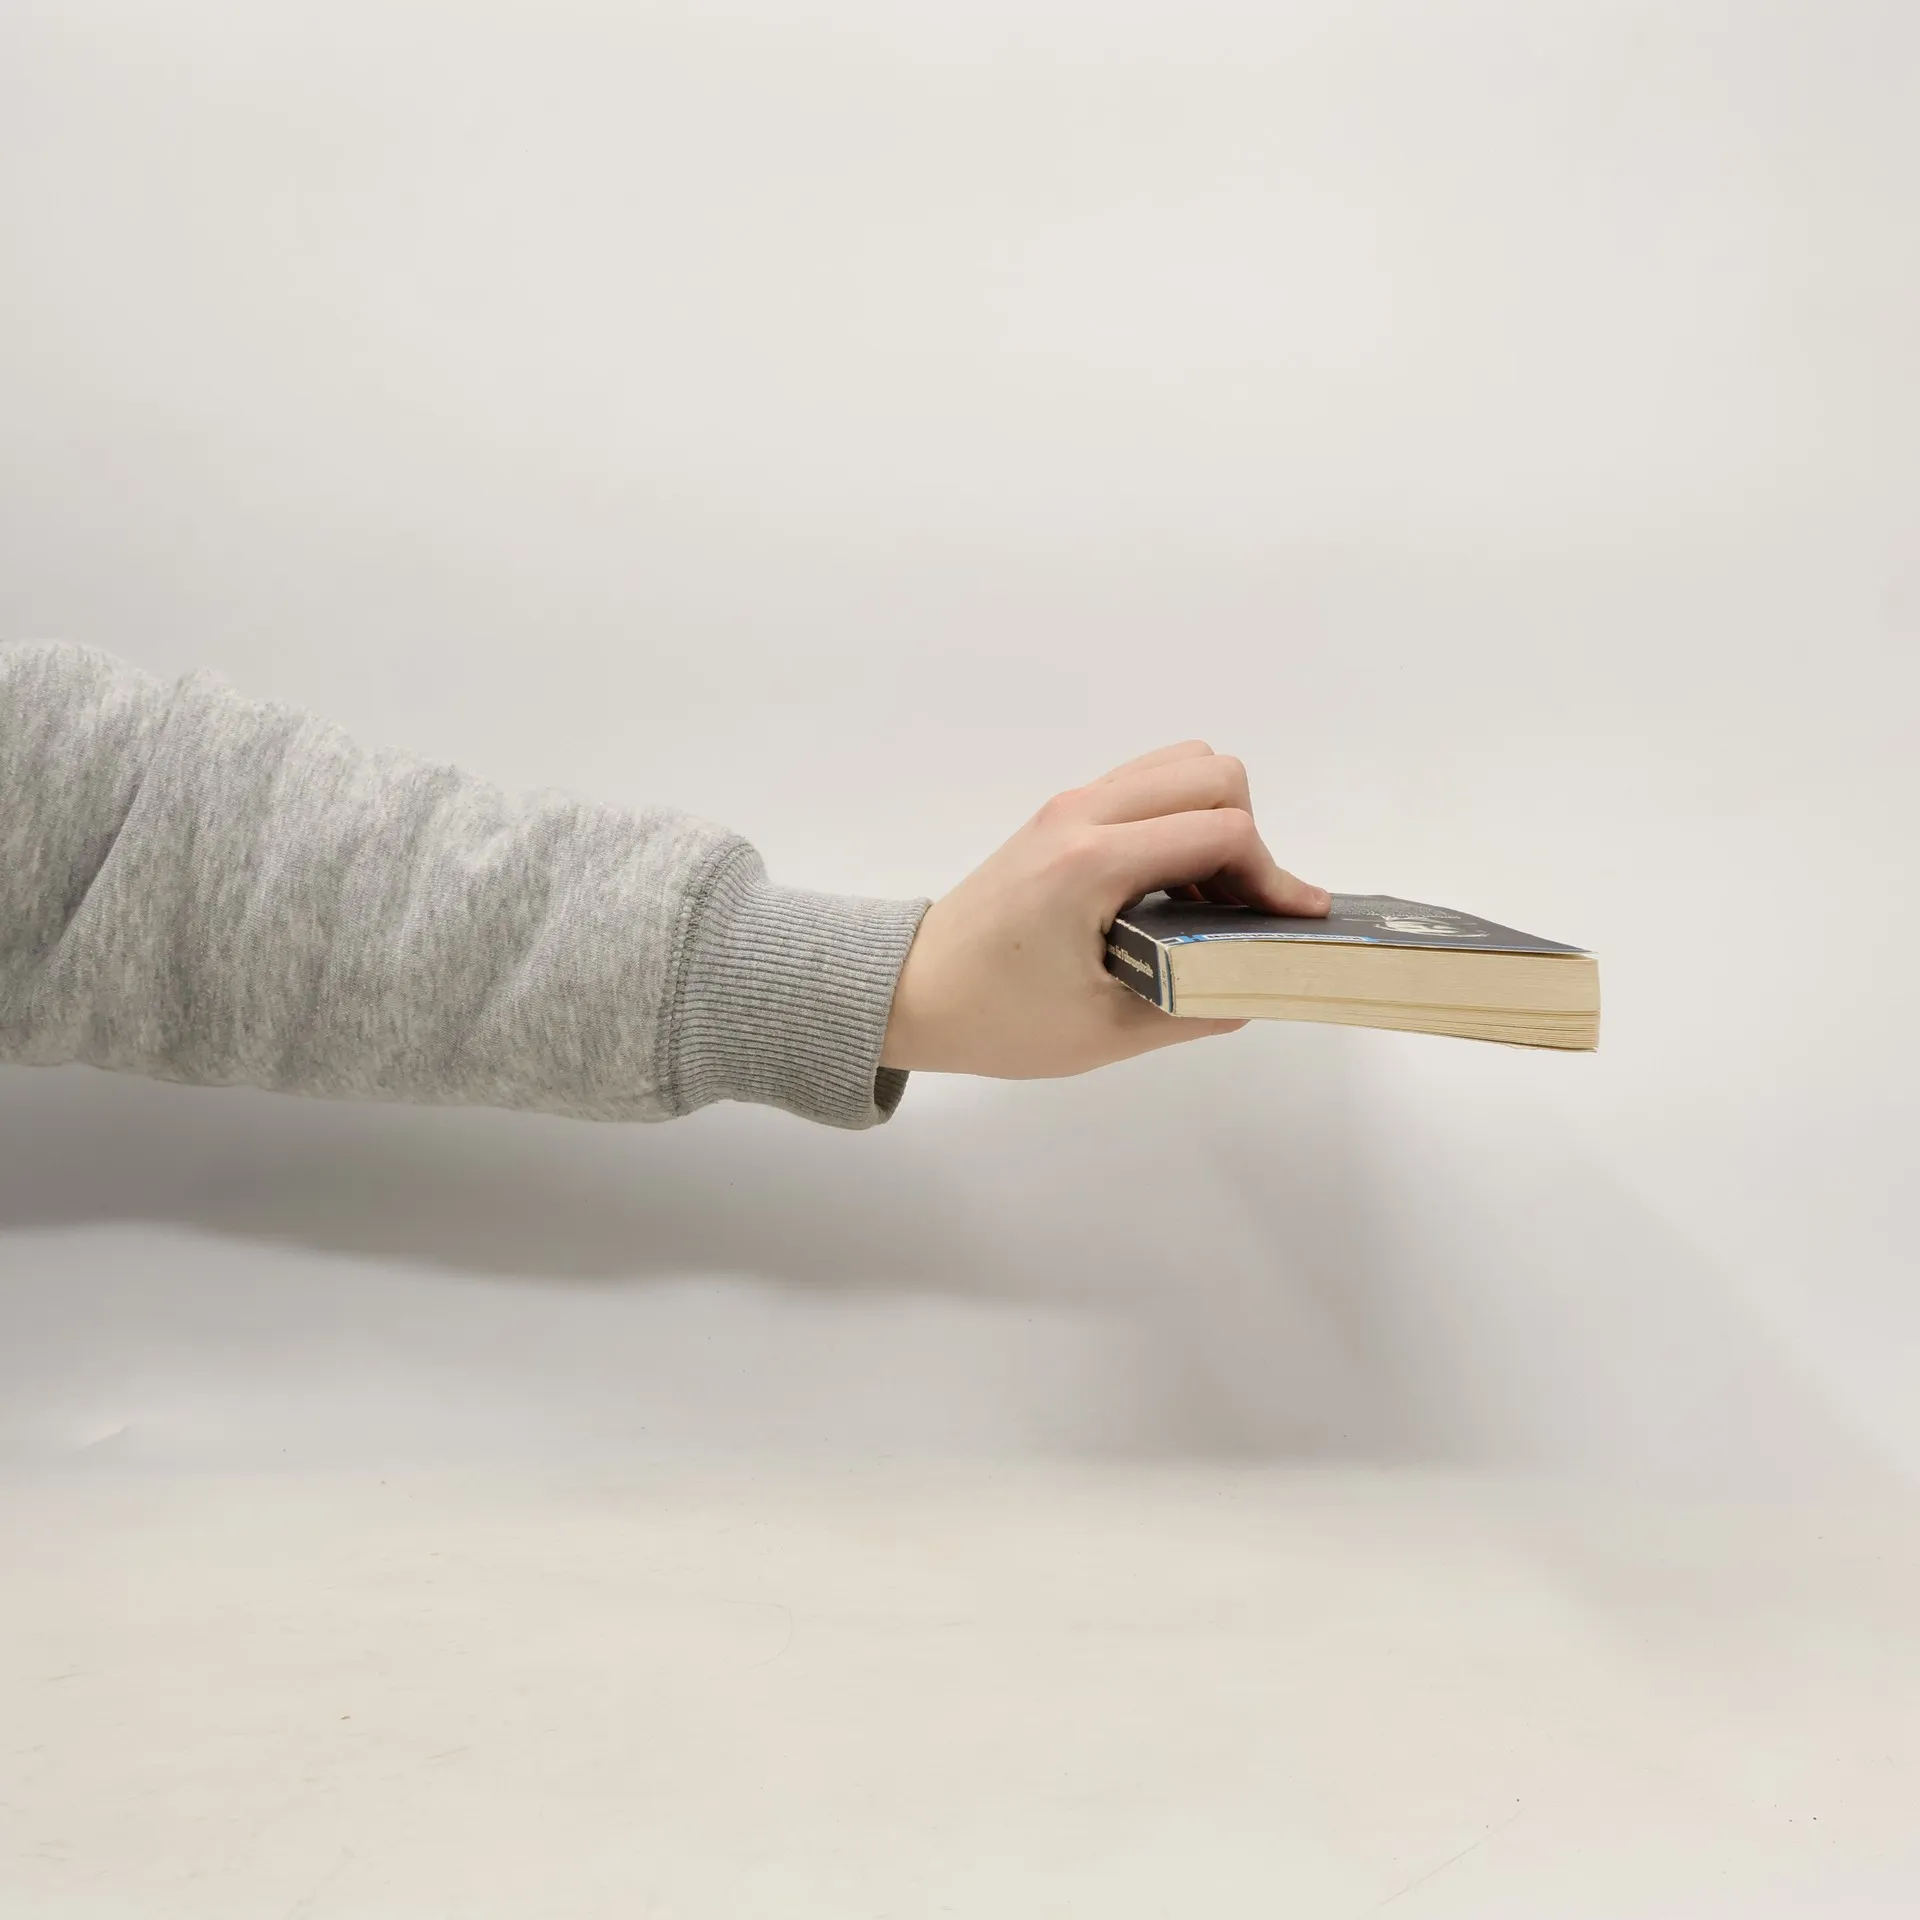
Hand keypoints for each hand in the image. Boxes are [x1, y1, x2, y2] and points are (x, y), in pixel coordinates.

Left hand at [880, 741, 1328, 1077]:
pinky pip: (1147, 786)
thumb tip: (1257, 985)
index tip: (1294, 920)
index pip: (1221, 831)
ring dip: (1214, 819)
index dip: (1275, 875)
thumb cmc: (996, 1019)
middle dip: (1249, 837)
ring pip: (1181, 766)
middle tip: (1241, 909)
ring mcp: (1069, 807)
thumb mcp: (1105, 1033)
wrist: (912, 992)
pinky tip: (1173, 889)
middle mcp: (1081, 815)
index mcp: (1091, 864)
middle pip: (1212, 773)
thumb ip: (1195, 1008)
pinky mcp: (1062, 815)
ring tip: (1209, 898)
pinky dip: (1180, 819)